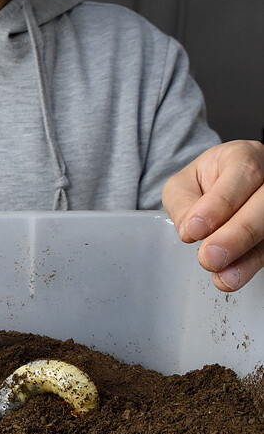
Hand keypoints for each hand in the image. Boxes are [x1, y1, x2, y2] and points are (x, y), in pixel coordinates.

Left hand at [162, 140, 263, 291]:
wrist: (215, 192)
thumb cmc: (202, 186)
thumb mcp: (182, 186)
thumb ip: (183, 204)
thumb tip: (191, 230)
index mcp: (244, 156)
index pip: (242, 174)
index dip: (219, 204)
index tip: (195, 229)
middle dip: (237, 234)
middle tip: (209, 257)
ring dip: (248, 257)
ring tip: (223, 278)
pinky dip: (250, 265)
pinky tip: (232, 277)